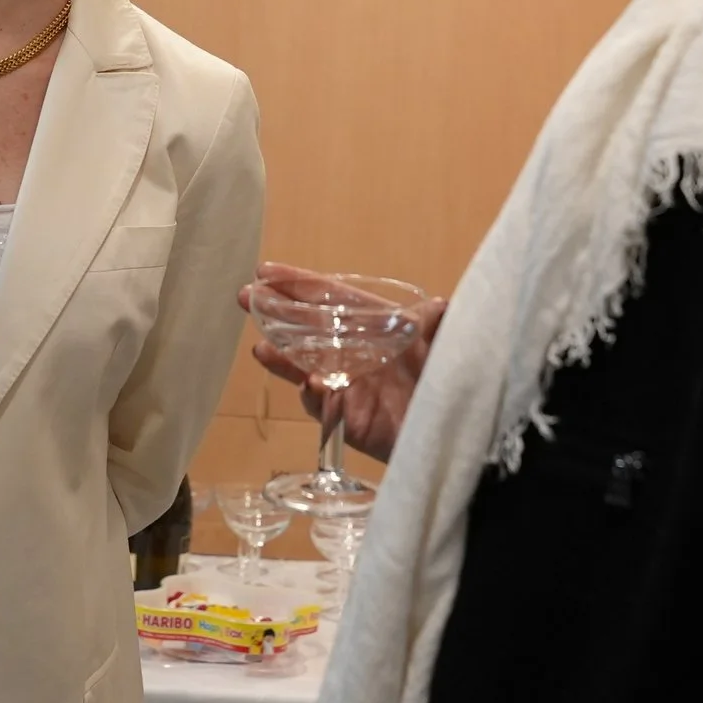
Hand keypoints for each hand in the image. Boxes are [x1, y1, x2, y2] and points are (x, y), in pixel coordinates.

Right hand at [240, 262, 445, 464]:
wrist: (458, 431)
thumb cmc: (453, 379)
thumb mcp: (449, 346)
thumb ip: (441, 327)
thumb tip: (442, 306)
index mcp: (374, 325)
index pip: (330, 297)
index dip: (298, 284)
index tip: (265, 271)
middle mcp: (354, 351)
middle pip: (307, 327)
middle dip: (275, 313)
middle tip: (245, 298)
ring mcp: (347, 384)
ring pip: (305, 366)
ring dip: (283, 357)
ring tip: (261, 349)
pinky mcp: (348, 418)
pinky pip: (324, 406)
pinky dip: (315, 397)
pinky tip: (310, 386)